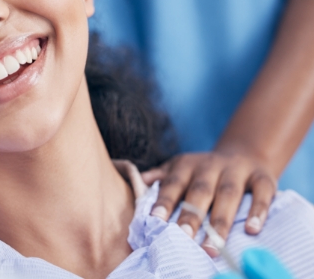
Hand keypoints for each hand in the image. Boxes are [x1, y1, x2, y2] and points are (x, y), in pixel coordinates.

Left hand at [141, 151, 276, 256]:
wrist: (244, 153)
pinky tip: (251, 230)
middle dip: (191, 215)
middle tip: (183, 238)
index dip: (164, 201)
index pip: (173, 183)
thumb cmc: (204, 172)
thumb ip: (161, 177)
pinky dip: (257, 212)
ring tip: (212, 248)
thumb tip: (139, 184)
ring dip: (220, 222)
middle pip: (200, 191)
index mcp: (187, 165)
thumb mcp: (180, 168)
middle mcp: (211, 165)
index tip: (155, 221)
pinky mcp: (263, 178)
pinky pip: (261, 194)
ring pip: (228, 195)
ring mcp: (237, 170)